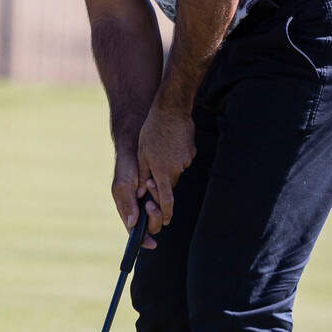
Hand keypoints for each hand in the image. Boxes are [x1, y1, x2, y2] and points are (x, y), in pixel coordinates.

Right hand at [111, 148, 158, 249]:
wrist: (135, 149)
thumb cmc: (126, 168)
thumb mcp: (123, 185)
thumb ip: (128, 205)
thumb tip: (132, 224)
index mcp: (126, 210)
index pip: (134, 232)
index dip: (143, 240)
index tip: (152, 244)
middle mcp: (138, 209)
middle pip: (150, 226)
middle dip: (153, 217)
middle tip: (150, 204)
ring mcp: (147, 201)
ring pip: (159, 215)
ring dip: (158, 204)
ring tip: (151, 187)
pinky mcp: (157, 193)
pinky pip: (164, 202)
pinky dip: (161, 195)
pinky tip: (155, 183)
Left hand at [137, 102, 195, 229]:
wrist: (171, 110)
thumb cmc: (152, 131)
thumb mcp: (142, 154)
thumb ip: (143, 175)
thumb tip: (141, 193)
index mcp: (162, 172)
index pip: (166, 200)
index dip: (165, 213)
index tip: (165, 222)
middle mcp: (176, 169)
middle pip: (169, 185)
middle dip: (161, 182)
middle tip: (153, 168)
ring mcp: (186, 160)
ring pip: (175, 171)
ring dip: (167, 166)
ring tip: (160, 147)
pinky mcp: (191, 152)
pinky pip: (182, 159)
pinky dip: (175, 156)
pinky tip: (169, 142)